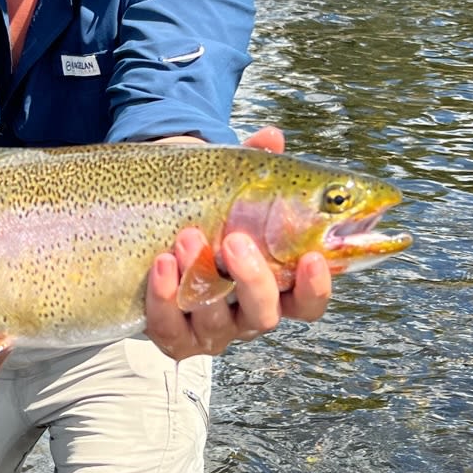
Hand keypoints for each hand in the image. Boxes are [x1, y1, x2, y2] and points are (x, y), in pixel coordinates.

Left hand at [143, 121, 329, 359]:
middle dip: (252, 280)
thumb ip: (256, 166)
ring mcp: (209, 328)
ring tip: (187, 237)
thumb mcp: (233, 188)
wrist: (156, 230)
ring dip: (201, 278)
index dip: (315, 287)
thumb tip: (271, 137)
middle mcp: (246, 313)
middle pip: (264, 316)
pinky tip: (161, 265)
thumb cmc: (211, 215)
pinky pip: (170, 329)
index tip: (312, 257)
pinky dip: (164, 298)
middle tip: (235, 240)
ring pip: (215, 324)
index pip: (307, 301)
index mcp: (275, 285)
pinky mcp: (172, 335)